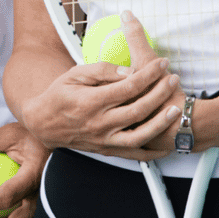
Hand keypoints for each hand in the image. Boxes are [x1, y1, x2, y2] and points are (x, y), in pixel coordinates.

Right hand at [19, 11, 182, 160]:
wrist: (43, 124)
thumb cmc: (58, 96)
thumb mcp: (75, 75)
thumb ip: (102, 71)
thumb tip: (128, 72)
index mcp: (90, 101)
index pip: (127, 86)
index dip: (148, 73)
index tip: (162, 63)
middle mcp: (98, 123)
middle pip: (137, 109)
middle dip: (160, 92)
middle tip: (173, 79)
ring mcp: (103, 139)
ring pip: (139, 134)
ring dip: (160, 123)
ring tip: (175, 110)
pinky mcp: (106, 150)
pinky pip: (133, 154)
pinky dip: (152, 152)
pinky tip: (165, 144)